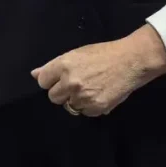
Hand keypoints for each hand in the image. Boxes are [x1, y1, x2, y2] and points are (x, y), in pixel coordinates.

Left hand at [31, 25, 165, 116]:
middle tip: (76, 84)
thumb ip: (53, 66)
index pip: (43, 81)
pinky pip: (84, 112)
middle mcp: (70, 82)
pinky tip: (99, 94)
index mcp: (64, 65)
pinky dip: (89, 106)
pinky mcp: (96, 108)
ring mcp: (83, 97)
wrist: (130, 61)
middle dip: (62, 92)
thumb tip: (34, 74)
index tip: (58, 79)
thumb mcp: (76, 54)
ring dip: (76, 100)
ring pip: (69, 106)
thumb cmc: (103, 54)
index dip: (50, 81)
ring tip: (90, 88)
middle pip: (53, 97)